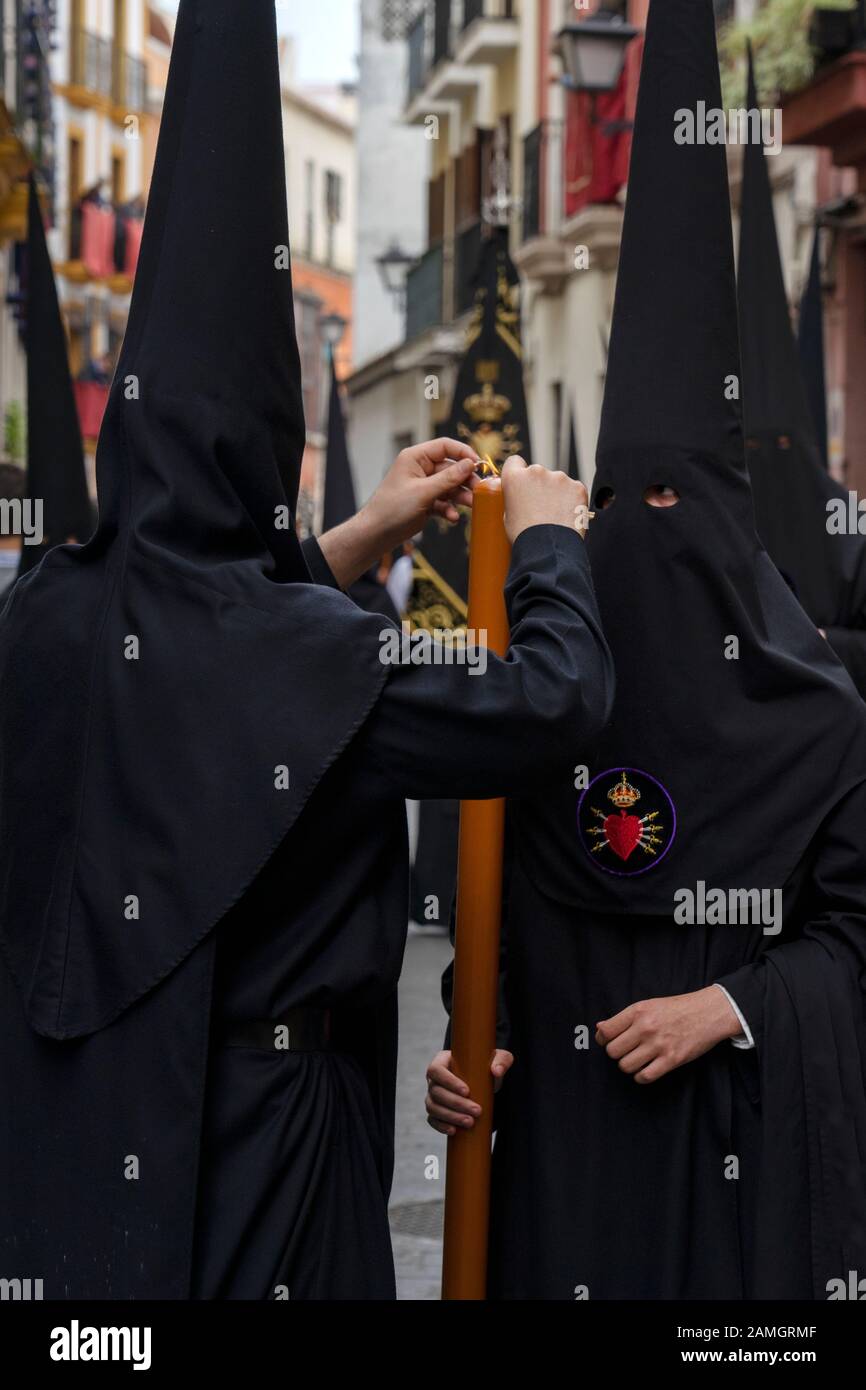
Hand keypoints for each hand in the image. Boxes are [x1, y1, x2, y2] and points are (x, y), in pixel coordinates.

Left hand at [361, 438, 478, 547]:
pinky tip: (452, 517)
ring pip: (450, 486)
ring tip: (470, 505)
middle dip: (465, 480)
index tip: (478, 464)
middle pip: (451, 468)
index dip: (463, 453)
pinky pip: (444, 501)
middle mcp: (420, 469)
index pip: (444, 446)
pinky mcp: (425, 503)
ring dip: (460, 496)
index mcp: (415, 458)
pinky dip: (450, 508)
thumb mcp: (423, 492)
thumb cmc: (392, 509)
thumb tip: (470, 465)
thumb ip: (448, 478)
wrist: (376, 534)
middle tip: (478, 490)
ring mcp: (424, 487)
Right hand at [425, 1048, 513, 1135]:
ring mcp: (432, 1096)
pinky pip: (432, 1120)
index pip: (436, 1069)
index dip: (448, 1081)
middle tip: (477, 1111)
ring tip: (470, 1122)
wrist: (485, 1083)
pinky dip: (441, 1126)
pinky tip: (454, 1130)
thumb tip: (496, 1071)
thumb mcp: (499, 1059)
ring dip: (451, 1116)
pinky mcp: (436, 1111)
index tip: (467, 1091)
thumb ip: (501, 1061)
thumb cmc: (488, 1066)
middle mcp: (434, 1079)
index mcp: (443, 1061)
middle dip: (456, 1103)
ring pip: (433, 1107)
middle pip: (436, 1091)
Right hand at [500, 457, 590, 543]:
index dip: (518, 472)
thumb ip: (514, 498)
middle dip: (539, 486)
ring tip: (555, 516)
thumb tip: (520, 497)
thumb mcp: (508, 516)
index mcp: (515, 478)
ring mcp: (559, 478)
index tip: (521, 483)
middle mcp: (537, 471)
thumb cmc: (525, 537)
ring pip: (557, 481)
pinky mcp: (577, 487)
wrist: (548, 549)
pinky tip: (567, 516)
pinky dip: (572, 500)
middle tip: (540, 508)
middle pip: (537, 473)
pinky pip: (574, 490)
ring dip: (556, 493)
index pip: (514, 462)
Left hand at [595, 986, 741, 1084]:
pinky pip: (645, 1076)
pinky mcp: (672, 1060)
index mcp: (638, 1011)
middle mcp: (646, 1028)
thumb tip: (600, 1028)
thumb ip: (624, 1018)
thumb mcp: (648, 1005)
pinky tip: (645, 1069)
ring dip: (629, 1066)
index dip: (602, 1040)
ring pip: (626, 1066)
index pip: (606, 1032)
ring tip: (637, 1060)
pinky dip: (641, 1076)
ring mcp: (659, 1045)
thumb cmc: (677, 1009)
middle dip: (616, 1054)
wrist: (708, 1012)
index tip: (607, 1042)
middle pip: (613, 1051)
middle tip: (625, 1051)